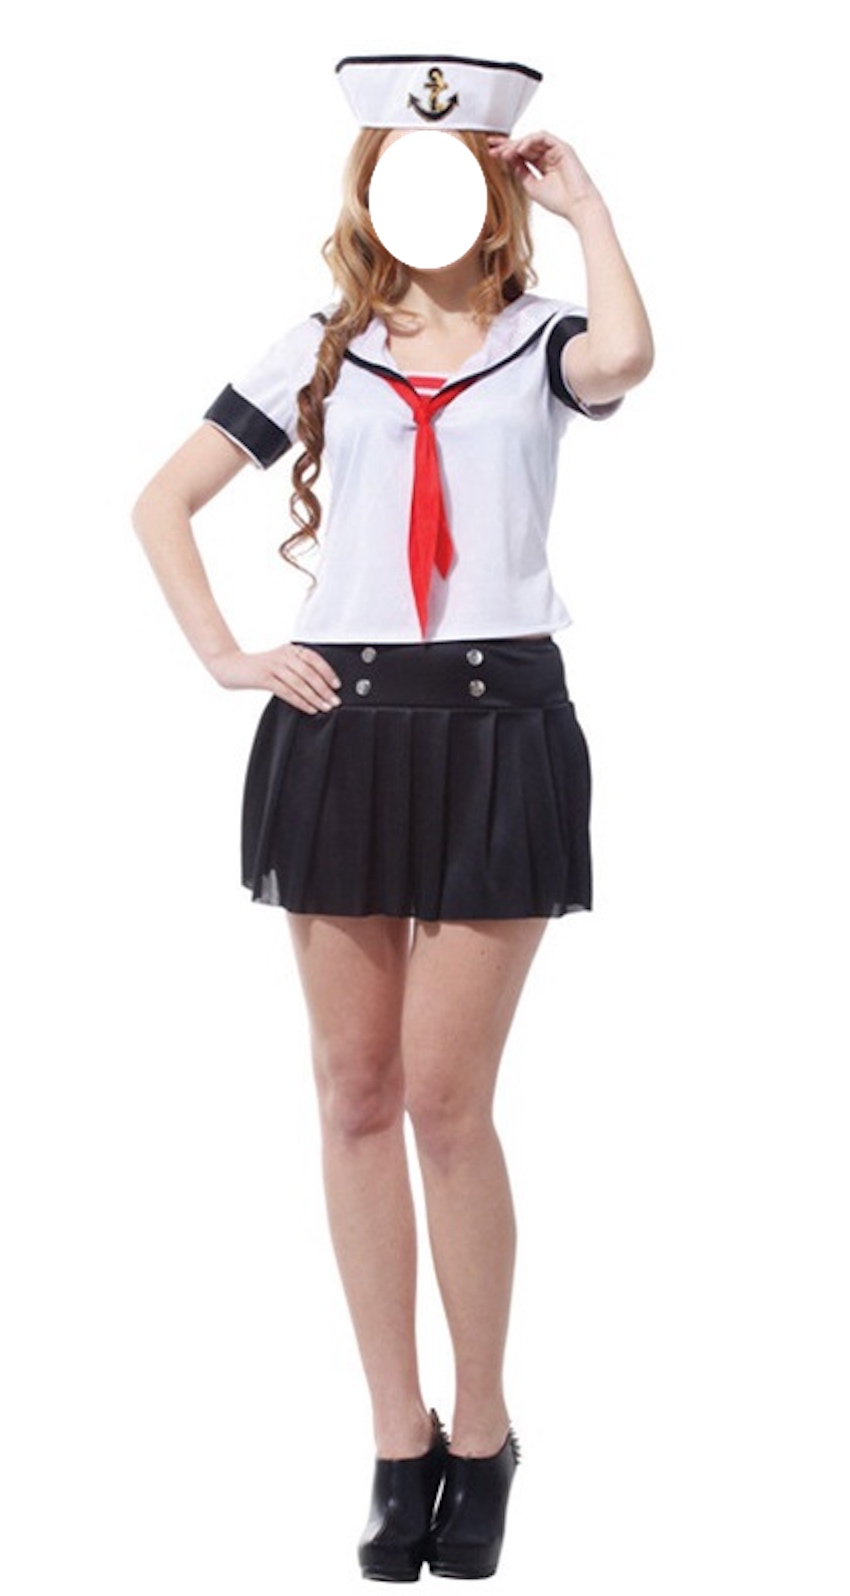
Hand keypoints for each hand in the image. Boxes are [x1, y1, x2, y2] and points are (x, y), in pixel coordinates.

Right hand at [208, 642, 341, 713]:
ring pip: (300, 684)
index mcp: (290, 649)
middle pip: (310, 673)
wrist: (232, 666)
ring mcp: (274, 666)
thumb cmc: (259, 667)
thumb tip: (322, 684)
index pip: (314, 659)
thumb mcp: (281, 661)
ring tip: (325, 707)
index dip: (328, 672)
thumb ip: (298, 667)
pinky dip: (301, 701)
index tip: (337, 685)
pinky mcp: (265, 677)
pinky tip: (310, 708)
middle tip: (335, 701)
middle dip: (324, 689)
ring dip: (315, 697)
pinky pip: (287, 691)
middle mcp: (284, 655)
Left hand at [486, 131, 602, 223]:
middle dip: (507, 144)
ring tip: (504, 152)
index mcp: (543, 166)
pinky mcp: (562, 147)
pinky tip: (520, 149)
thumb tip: (509, 161)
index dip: (506, 152)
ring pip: (532, 140)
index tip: (490, 153)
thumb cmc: (558, 200)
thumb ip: (521, 172)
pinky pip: (543, 137)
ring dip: (517, 144)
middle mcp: (549, 156)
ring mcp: (556, 150)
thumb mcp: (532, 186)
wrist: (577, 206)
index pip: (522, 155)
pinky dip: (530, 141)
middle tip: (491, 144)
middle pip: (525, 145)